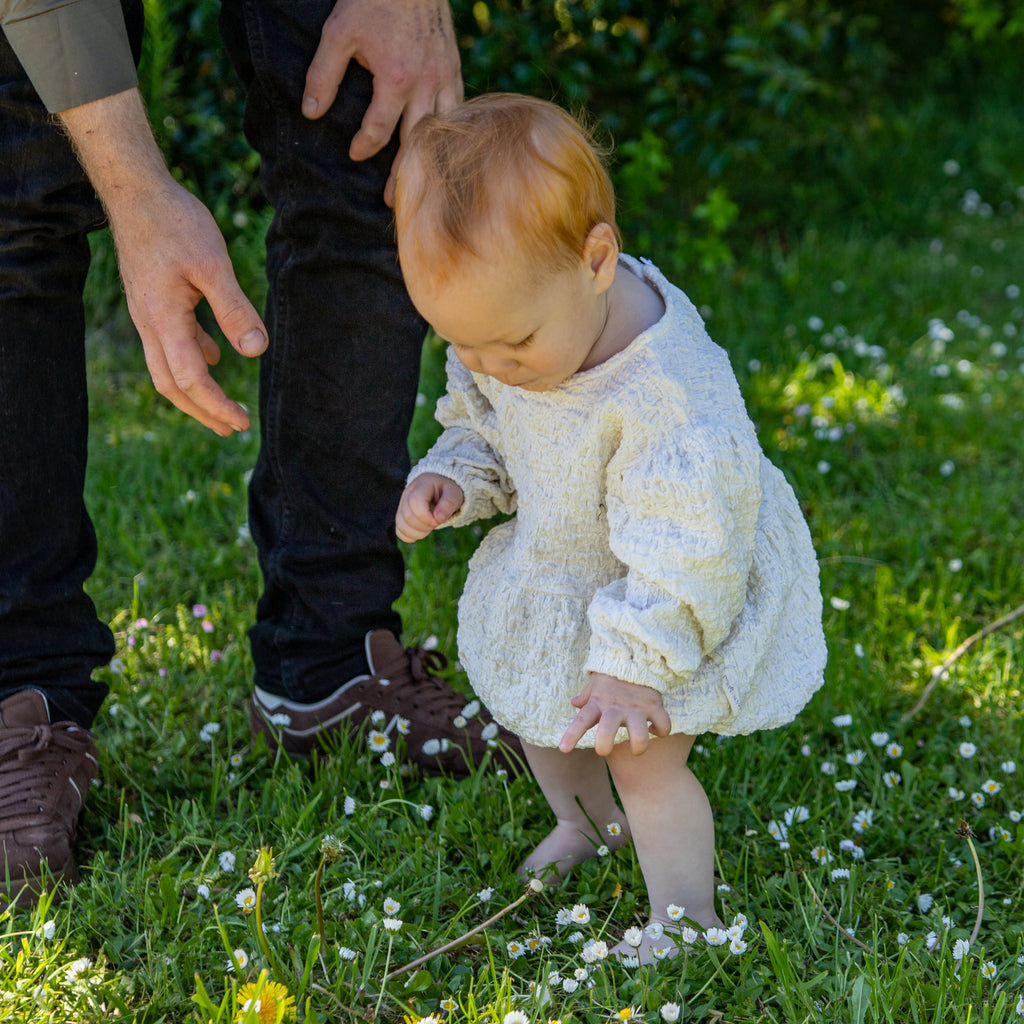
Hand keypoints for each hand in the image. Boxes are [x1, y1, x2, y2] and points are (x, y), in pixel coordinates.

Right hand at [109, 183, 267, 434]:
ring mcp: (146, 314)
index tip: (242, 422)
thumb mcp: (213, 264)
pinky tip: (215, 355)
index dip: (216, 405)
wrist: (135, 190)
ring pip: (168, 367)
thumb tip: (255, 350)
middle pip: (172, 385)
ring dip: (197, 390)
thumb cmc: (175, 222)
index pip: (190, 379)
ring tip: (225, 405)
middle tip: (234, 428)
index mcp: (163, 320)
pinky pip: (171, 343)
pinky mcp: (151, 301)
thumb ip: (233, 308)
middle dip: (203, 411)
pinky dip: (194, 358)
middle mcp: (149, 324)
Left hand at [302, 0, 462, 203]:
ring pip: (440, 131)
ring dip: (429, 159)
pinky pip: (457, 111)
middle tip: (393, 200)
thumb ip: (323, 75)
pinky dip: (448, 132)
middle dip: (402, 174)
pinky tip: (441, 146)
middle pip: (414, 143)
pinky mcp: (454, 68)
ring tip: (420, 181)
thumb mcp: (338, 32)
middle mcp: (425, 85)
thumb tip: (311, 113)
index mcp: (396, 79)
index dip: (364, 146)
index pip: (378, 130)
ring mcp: (444, 77)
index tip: (354, 154)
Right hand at [396, 472, 463, 540]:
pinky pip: (399, 531)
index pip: (415, 501)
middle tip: (436, 523)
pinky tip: (422, 532)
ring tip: (430, 528)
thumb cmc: (448, 491)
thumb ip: (448, 504)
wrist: (441, 489)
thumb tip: (438, 518)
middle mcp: (407, 493)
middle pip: (408, 516)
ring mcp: (402, 504)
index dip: (426, 516)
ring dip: (418, 533)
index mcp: (422, 484)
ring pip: (401, 525)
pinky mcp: (401, 516)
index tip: (438, 520)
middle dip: (424, 526)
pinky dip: (411, 536)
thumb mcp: (453, 494)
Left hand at [559, 673, 671, 756]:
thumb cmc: (612, 675)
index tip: (563, 749)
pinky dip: (660, 731)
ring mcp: (636, 707)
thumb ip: (585, 696)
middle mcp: (616, 707)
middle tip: (603, 750)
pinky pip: (663, 725)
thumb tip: (574, 703)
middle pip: (607, 731)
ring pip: (639, 737)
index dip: (572, 735)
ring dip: (637, 747)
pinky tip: (654, 729)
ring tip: (634, 745)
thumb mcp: (595, 685)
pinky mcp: (655, 705)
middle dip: (604, 746)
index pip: (581, 720)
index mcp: (598, 703)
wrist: (636, 653)